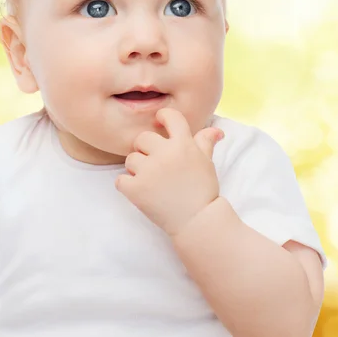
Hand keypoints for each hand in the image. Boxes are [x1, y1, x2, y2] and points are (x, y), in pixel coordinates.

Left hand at [115, 107, 224, 237]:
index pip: (169, 116)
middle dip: (146, 149)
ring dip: (137, 168)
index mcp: (183, 144)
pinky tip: (140, 191)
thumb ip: (206, 142)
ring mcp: (149, 171)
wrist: (197, 220)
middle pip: (142, 138)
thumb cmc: (203, 190)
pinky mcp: (136, 190)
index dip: (163, 117)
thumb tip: (216, 131)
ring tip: (151, 180)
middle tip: (156, 163)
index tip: (160, 123)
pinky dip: (127, 186)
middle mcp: (165, 154)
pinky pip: (120, 180)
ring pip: (130, 159)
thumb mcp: (207, 162)